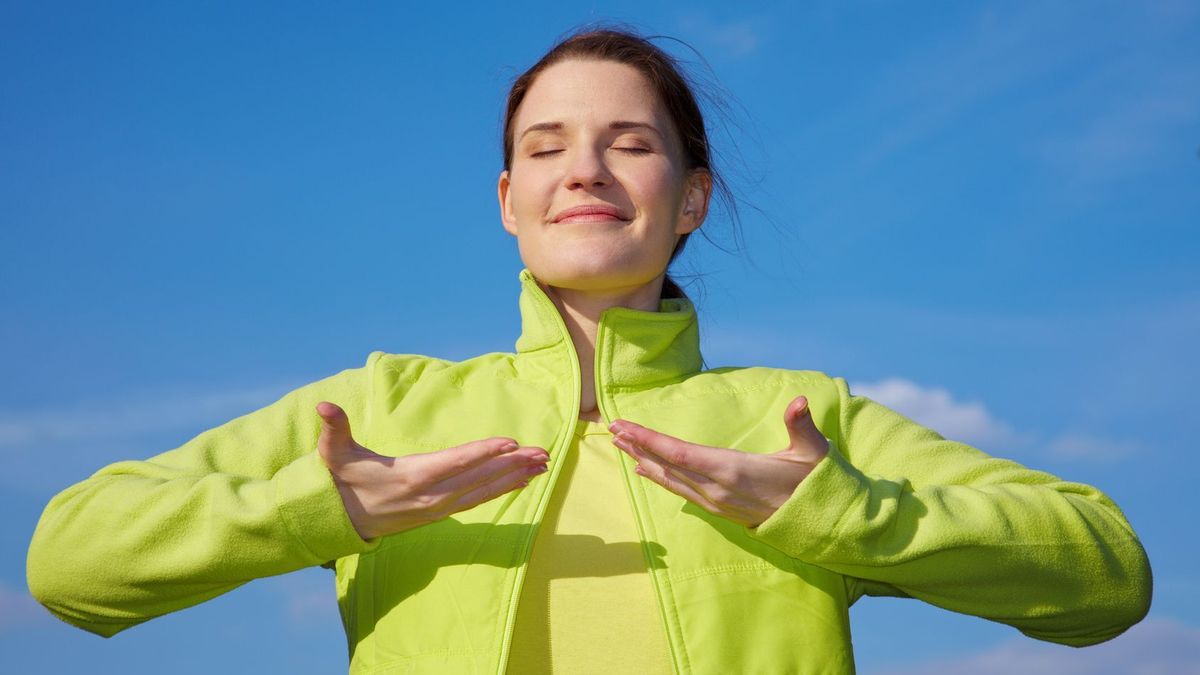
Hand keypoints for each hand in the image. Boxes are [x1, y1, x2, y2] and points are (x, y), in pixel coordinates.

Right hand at [315, 401, 549, 539]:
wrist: (340, 522)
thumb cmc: (342, 480)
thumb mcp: (334, 453)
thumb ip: (334, 428)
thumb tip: (323, 407)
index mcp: (411, 476)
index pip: (455, 462)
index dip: (484, 452)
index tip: (511, 443)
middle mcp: (431, 495)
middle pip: (479, 477)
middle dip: (514, 464)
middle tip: (544, 453)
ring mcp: (438, 507)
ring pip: (484, 491)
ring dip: (515, 477)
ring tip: (543, 466)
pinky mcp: (441, 513)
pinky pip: (478, 500)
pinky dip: (502, 490)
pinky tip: (522, 481)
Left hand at [609, 395, 829, 527]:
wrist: (820, 523)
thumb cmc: (814, 482)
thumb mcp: (813, 451)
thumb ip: (801, 425)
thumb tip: (800, 401)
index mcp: (733, 469)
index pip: (680, 453)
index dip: (649, 439)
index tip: (624, 426)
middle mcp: (718, 488)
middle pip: (667, 465)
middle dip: (638, 446)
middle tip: (612, 428)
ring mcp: (716, 501)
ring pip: (671, 479)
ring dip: (644, 460)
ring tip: (621, 445)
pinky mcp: (718, 509)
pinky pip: (680, 491)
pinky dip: (660, 477)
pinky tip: (646, 470)